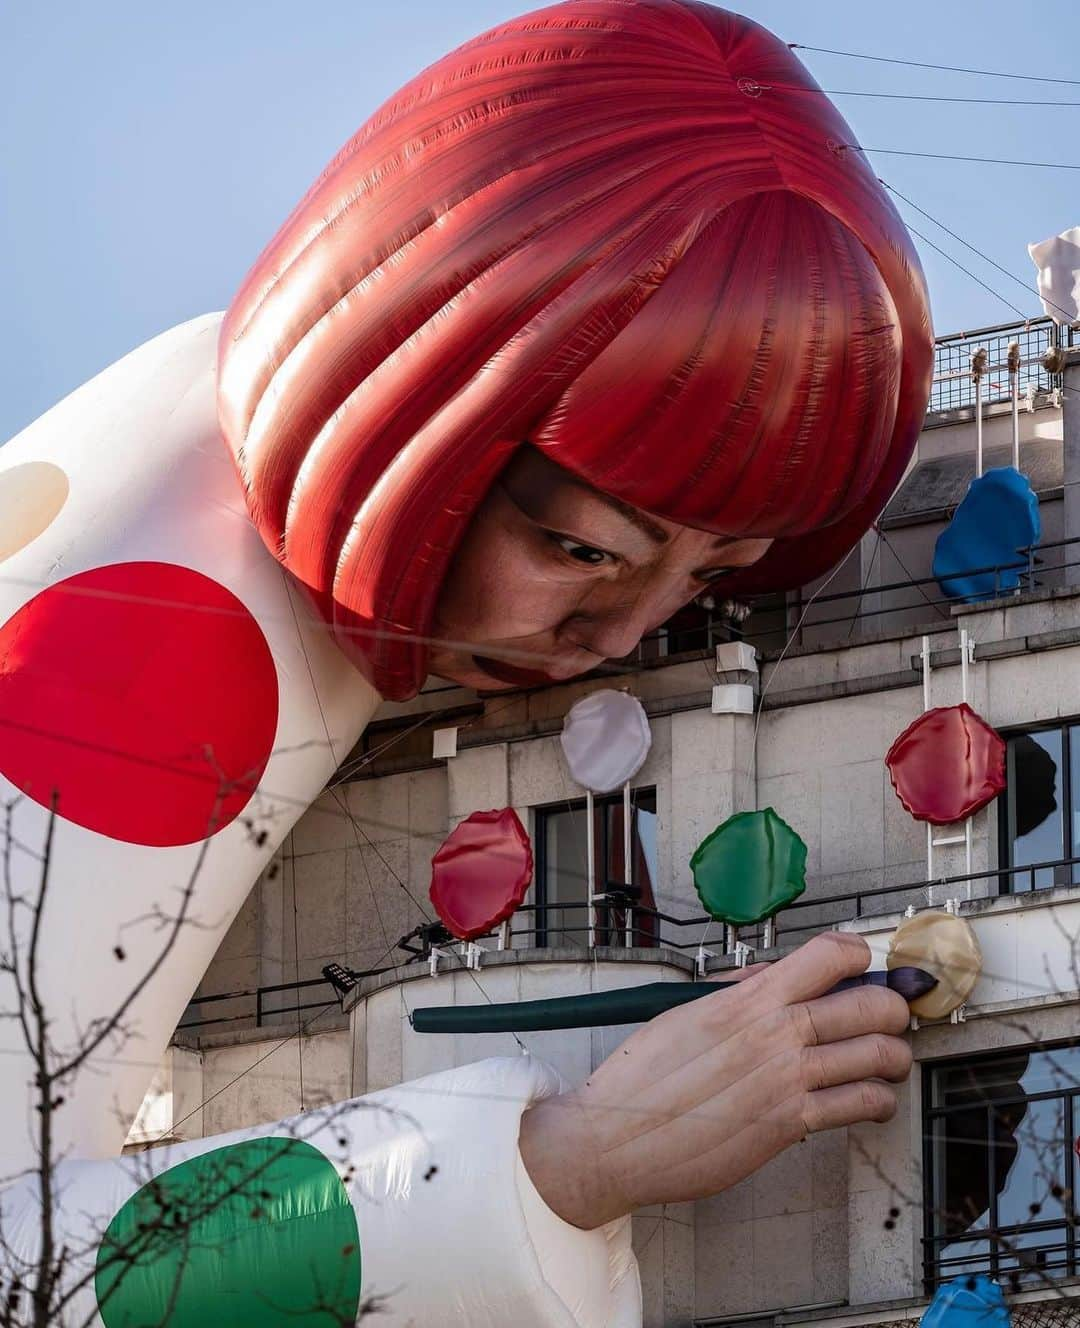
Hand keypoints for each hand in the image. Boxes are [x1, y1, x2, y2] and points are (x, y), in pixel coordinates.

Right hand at [518, 932, 911, 1228]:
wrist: (616, 1139)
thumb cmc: (641, 1078)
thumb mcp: (683, 1013)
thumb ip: (734, 991)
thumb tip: (774, 974)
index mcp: (747, 999)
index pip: (829, 955)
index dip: (857, 955)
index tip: (861, 966)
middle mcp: (775, 1033)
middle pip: (871, 1004)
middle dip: (893, 1007)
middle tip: (887, 1014)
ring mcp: (787, 1080)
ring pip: (879, 1054)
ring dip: (893, 1054)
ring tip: (886, 1058)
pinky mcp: (790, 1124)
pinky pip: (861, 1104)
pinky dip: (878, 1100)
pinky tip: (869, 1099)